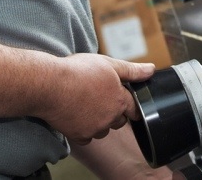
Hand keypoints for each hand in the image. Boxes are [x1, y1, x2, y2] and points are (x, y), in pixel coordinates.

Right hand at [40, 53, 154, 144]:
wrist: (50, 85)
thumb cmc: (78, 71)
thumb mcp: (109, 64)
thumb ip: (132, 70)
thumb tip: (151, 70)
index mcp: (119, 100)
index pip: (134, 109)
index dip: (131, 105)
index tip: (126, 102)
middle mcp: (110, 118)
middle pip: (119, 120)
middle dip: (114, 111)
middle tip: (100, 97)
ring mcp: (94, 129)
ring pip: (102, 130)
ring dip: (99, 121)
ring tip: (86, 105)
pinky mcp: (79, 136)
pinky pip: (86, 137)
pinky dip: (83, 129)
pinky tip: (76, 115)